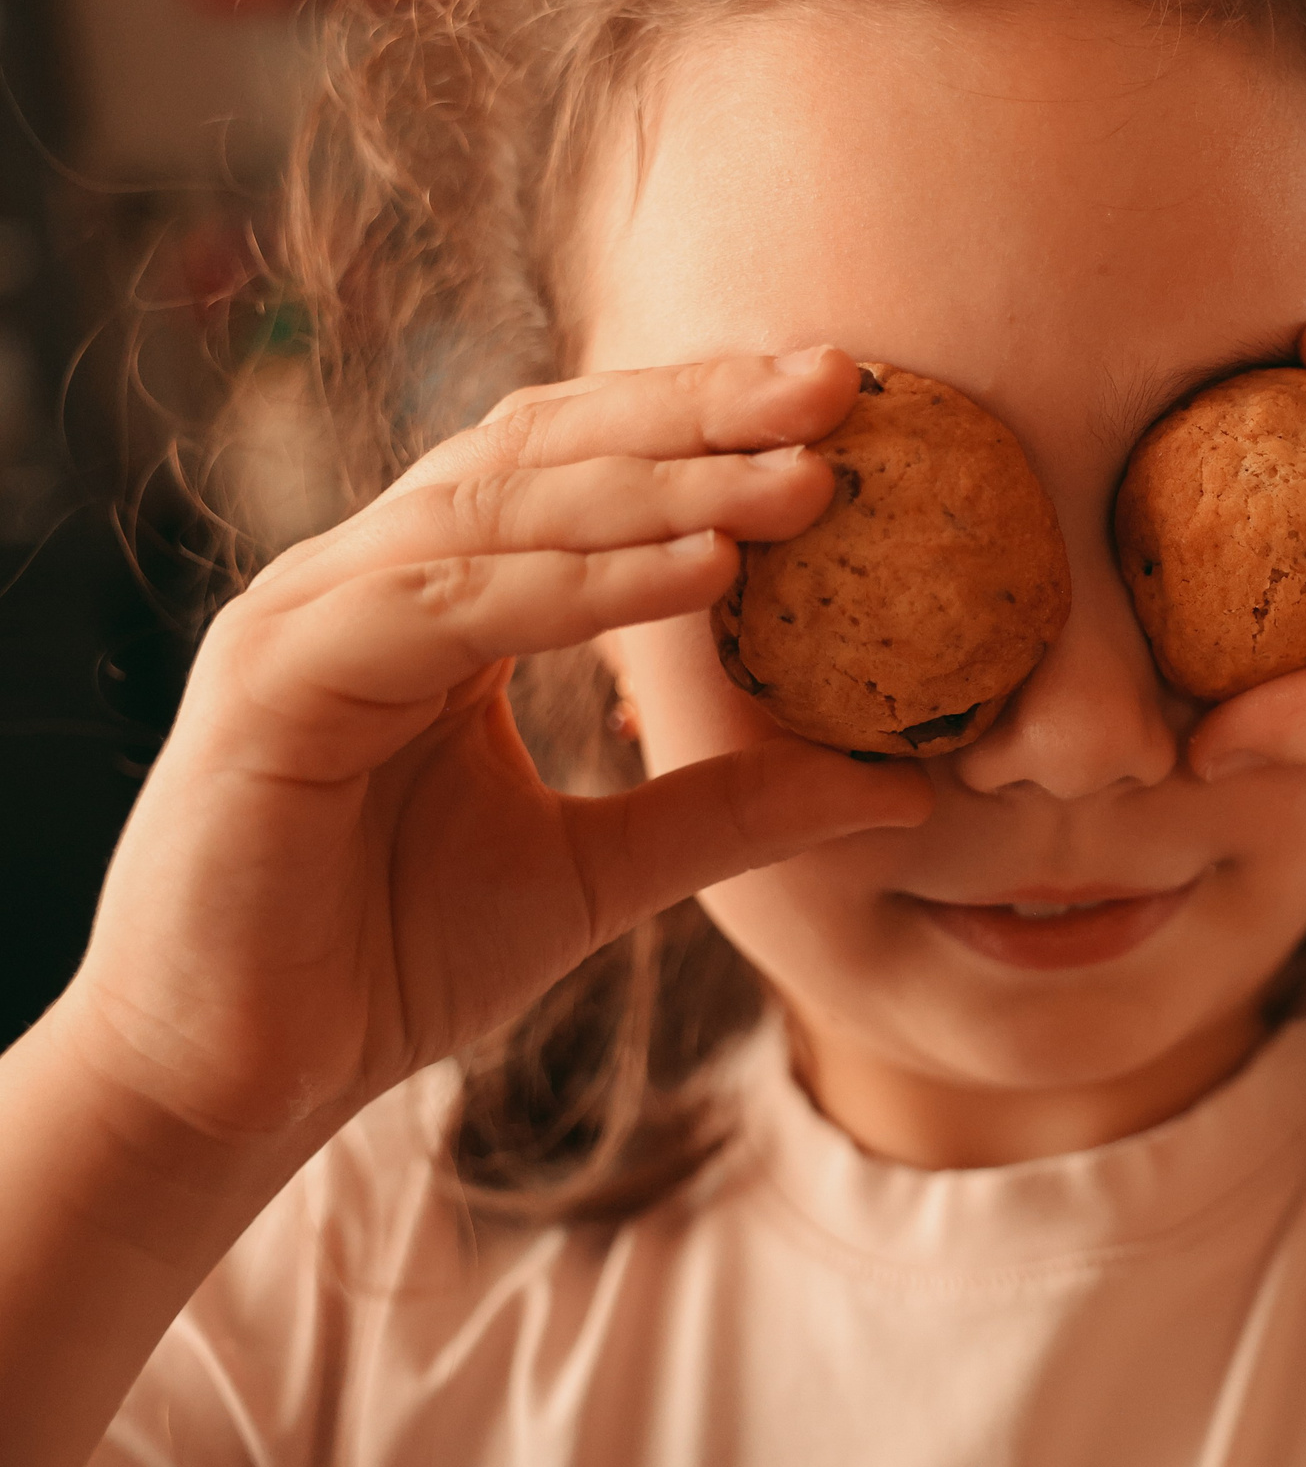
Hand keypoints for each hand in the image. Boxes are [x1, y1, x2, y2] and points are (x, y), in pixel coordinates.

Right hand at [70, 349, 929, 1144]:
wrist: (243, 1082)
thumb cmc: (393, 963)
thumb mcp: (607, 871)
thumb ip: (736, 809)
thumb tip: (901, 788)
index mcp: (436, 598)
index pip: (578, 464)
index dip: (704, 421)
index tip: (843, 402)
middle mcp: (369, 579)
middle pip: (546, 446)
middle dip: (699, 411)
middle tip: (838, 384)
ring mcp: (310, 616)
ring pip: (505, 508)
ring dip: (665, 488)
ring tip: (802, 482)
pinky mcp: (276, 681)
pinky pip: (452, 607)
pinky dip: (581, 585)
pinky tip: (702, 573)